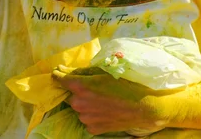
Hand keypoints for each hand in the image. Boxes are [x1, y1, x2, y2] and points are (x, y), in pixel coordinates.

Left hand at [53, 70, 167, 135]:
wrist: (143, 107)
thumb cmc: (124, 84)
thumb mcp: (104, 72)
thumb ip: (82, 72)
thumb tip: (64, 70)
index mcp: (80, 87)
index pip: (60, 79)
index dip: (58, 74)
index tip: (58, 71)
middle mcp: (79, 104)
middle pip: (71, 94)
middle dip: (77, 90)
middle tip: (91, 86)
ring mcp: (85, 118)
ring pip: (78, 107)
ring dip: (84, 102)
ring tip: (101, 98)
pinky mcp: (93, 129)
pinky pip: (87, 118)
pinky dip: (92, 113)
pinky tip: (104, 108)